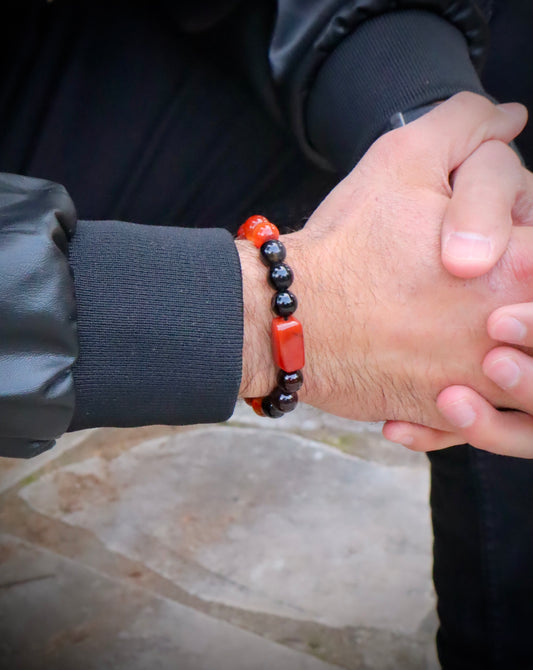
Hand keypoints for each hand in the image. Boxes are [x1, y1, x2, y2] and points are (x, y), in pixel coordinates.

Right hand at [238, 93, 532, 428]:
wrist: (290, 321)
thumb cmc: (346, 242)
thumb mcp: (403, 157)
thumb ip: (467, 127)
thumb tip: (513, 117)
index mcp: (517, 263)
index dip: (519, 228)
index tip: (491, 241)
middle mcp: (510, 329)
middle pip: (531, 320)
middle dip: (514, 300)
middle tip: (464, 282)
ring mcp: (481, 380)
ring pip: (522, 375)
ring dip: (505, 353)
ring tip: (453, 328)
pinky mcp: (448, 414)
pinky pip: (483, 416)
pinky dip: (470, 402)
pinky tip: (441, 373)